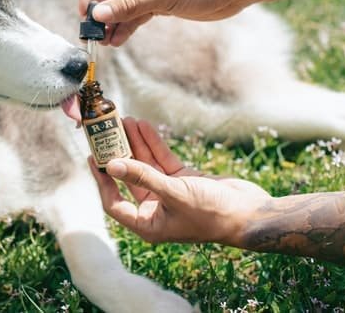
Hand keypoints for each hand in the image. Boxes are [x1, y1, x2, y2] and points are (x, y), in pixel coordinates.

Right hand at [79, 0, 247, 45]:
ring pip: (120, 4)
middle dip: (100, 12)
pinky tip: (117, 41)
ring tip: (103, 42)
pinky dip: (125, 27)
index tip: (86, 12)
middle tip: (91, 34)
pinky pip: (134, 14)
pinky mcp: (156, 1)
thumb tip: (98, 15)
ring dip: (111, 22)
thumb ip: (129, 6)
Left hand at [89, 117, 270, 244]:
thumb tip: (112, 165)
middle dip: (119, 154)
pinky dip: (154, 144)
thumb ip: (143, 177)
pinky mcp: (183, 181)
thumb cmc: (212, 213)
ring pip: (145, 165)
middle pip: (129, 178)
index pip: (114, 203)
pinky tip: (143, 126)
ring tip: (125, 120)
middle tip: (106, 133)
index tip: (93, 158)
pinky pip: (162, 160)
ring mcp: (169, 194)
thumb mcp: (174, 193)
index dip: (102, 180)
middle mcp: (155, 210)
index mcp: (148, 224)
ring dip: (135, 144)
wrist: (250, 213)